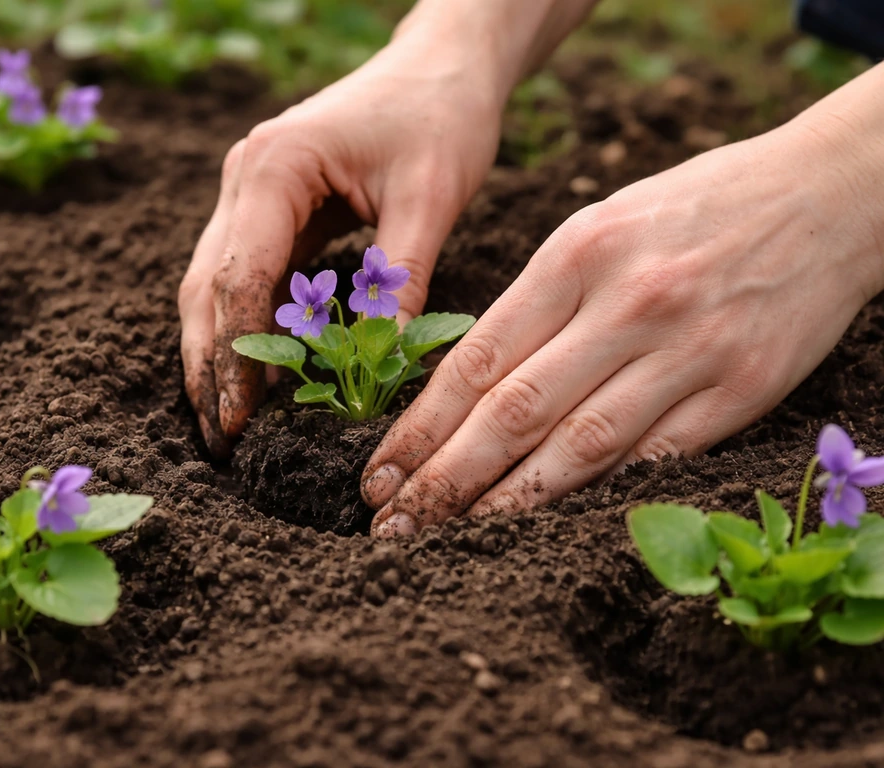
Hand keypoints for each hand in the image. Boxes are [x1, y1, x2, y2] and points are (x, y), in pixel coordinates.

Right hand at [178, 33, 503, 456]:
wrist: (444, 63)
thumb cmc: (440, 113)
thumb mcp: (432, 196)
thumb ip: (400, 280)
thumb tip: (381, 368)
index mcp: (274, 166)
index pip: (240, 276)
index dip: (238, 355)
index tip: (242, 419)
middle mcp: (245, 179)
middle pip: (208, 288)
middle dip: (210, 367)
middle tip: (222, 440)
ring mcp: (251, 194)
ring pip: (216, 287)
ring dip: (217, 354)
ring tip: (226, 423)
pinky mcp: (272, 209)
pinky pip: (247, 278)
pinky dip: (246, 328)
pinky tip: (256, 375)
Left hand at [362, 110, 883, 536]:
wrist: (828, 193)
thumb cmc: (696, 206)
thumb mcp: (599, 225)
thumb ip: (539, 300)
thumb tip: (471, 385)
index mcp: (578, 253)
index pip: (479, 359)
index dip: (421, 426)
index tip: (379, 471)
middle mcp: (628, 304)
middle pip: (516, 411)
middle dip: (445, 477)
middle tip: (394, 523)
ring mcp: (689, 351)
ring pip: (581, 446)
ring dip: (508, 502)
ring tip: (451, 538)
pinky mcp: (742, 390)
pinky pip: (656, 458)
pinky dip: (596, 496)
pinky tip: (547, 526)